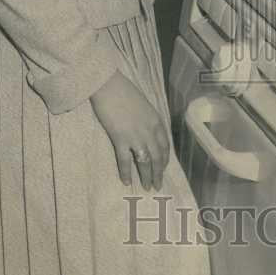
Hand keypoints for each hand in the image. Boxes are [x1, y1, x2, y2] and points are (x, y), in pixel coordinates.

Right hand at [90, 70, 170, 190]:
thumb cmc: (125, 92)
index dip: (165, 159)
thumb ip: (147, 120)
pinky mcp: (120, 139)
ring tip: (147, 188)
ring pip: (145, 162)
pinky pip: (125, 160)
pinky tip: (127, 182)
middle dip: (158, 172)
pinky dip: (126, 172)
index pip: (165, 145)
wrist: (110, 86)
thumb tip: (145, 131)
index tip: (163, 168)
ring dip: (147, 176)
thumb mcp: (144, 106)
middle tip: (157, 185)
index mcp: (157, 122)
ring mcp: (136, 136)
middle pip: (158, 157)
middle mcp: (150, 131)